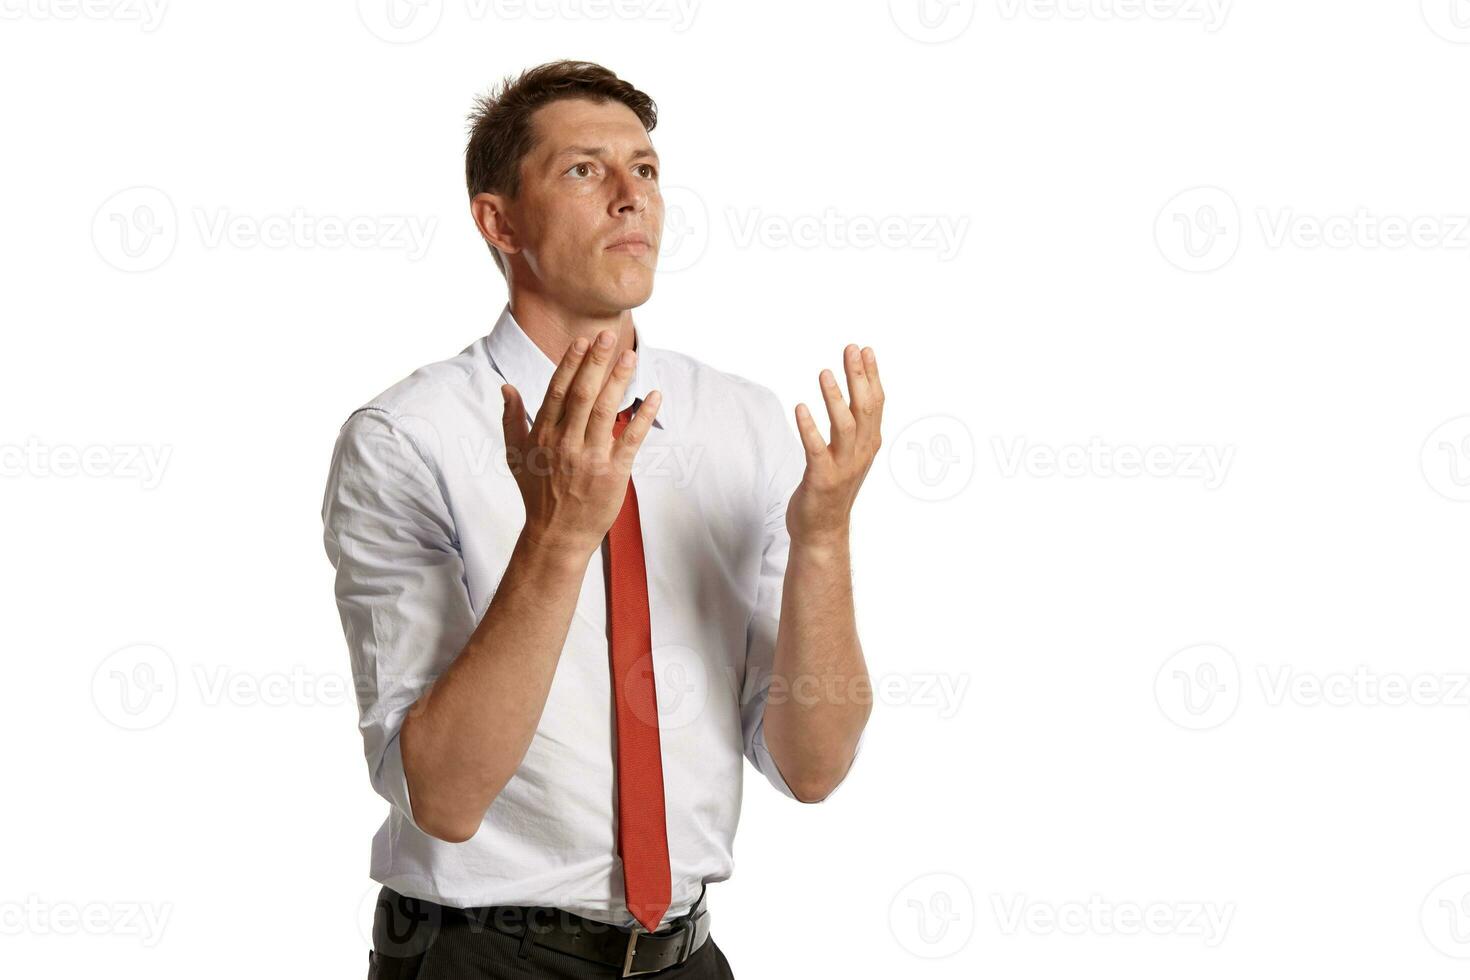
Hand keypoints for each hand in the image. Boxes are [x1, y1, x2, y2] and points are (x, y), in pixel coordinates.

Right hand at [500, 329, 660, 558]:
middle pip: (582, 393)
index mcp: (543, 434)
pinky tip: (654, 396)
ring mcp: (589, 457)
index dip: (571, 363)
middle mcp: (565, 442)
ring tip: (630, 356)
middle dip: (596, 362)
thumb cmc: (537, 493)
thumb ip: (512, 419)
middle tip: (609, 335)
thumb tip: (506, 387)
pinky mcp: (613, 472)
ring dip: (619, 381)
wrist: (556, 535)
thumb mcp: (515, 455)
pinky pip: (631, 438)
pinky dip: (643, 416)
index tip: (583, 341)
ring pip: (606, 411)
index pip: (557, 390)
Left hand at [788, 344, 883, 546]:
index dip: (871, 376)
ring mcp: (843, 467)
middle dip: (858, 377)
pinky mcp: (821, 479)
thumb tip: (855, 395)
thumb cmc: (832, 489)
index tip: (865, 350)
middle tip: (850, 350)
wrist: (822, 531)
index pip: (876, 404)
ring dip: (835, 398)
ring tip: (824, 373)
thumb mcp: (849, 454)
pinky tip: (800, 408)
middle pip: (864, 409)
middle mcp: (860, 453)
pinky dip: (809, 428)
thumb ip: (853, 428)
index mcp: (869, 444)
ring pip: (844, 426)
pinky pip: (816, 449)